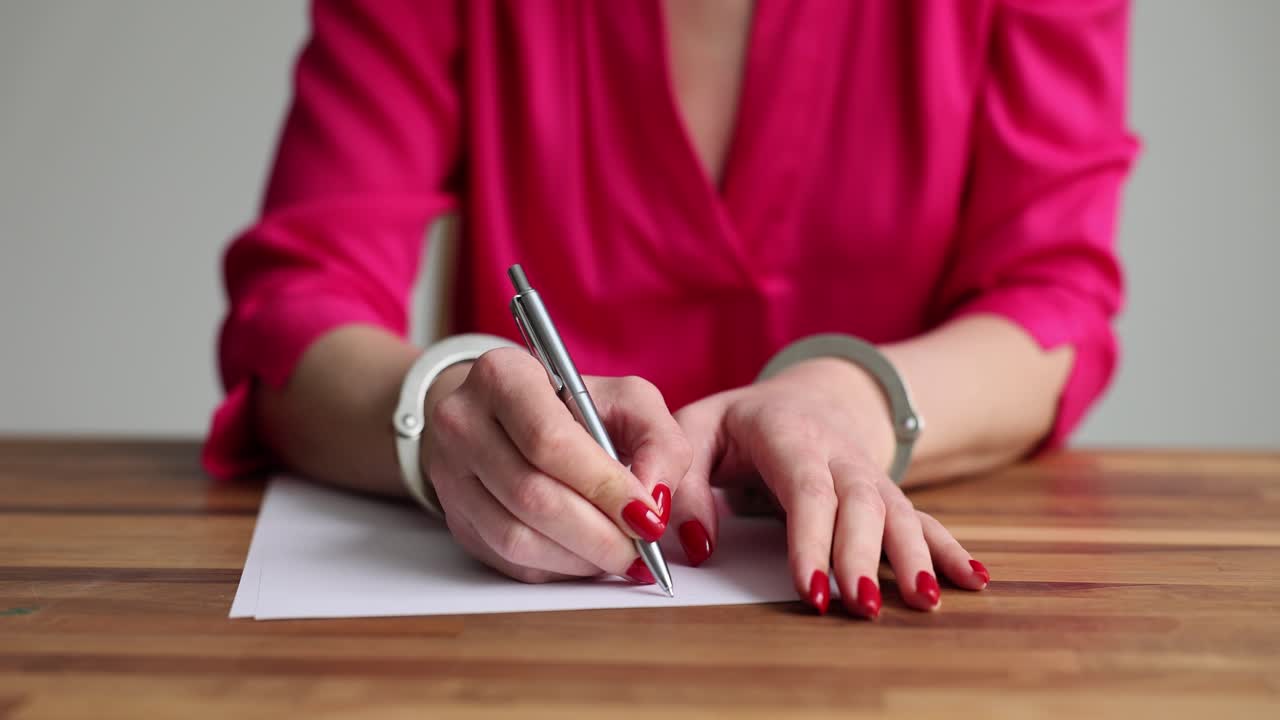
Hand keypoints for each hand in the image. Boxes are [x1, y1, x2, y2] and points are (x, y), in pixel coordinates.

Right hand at [421, 348, 691, 583]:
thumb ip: (659, 442)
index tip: (647, 516)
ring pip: (517, 538)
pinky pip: (508, 560)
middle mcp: (463, 422)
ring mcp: (449, 474)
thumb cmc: (575, 406)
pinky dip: (558, 567)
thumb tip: (654, 505)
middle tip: (642, 550)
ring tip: (621, 557)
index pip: (549, 442)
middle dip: (599, 533)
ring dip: (579, 558)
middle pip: (532, 496)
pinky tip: (588, 557)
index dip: (603, 486)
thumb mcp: (628, 401)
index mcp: (503, 376)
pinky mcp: (456, 518)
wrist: (506, 416)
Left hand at [671, 357, 988, 616]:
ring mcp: (868, 472)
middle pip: (859, 502)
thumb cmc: (737, 422)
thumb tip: (696, 546)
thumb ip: (680, 482)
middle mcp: (837, 450)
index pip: (805, 486)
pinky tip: (972, 579)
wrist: (804, 394)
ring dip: (914, 556)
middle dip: (864, 555)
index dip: (812, 537)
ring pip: (897, 511)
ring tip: (923, 601)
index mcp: (786, 431)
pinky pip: (922, 519)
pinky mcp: (887, 495)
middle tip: (861, 606)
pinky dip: (947, 549)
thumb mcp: (694, 431)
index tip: (811, 587)